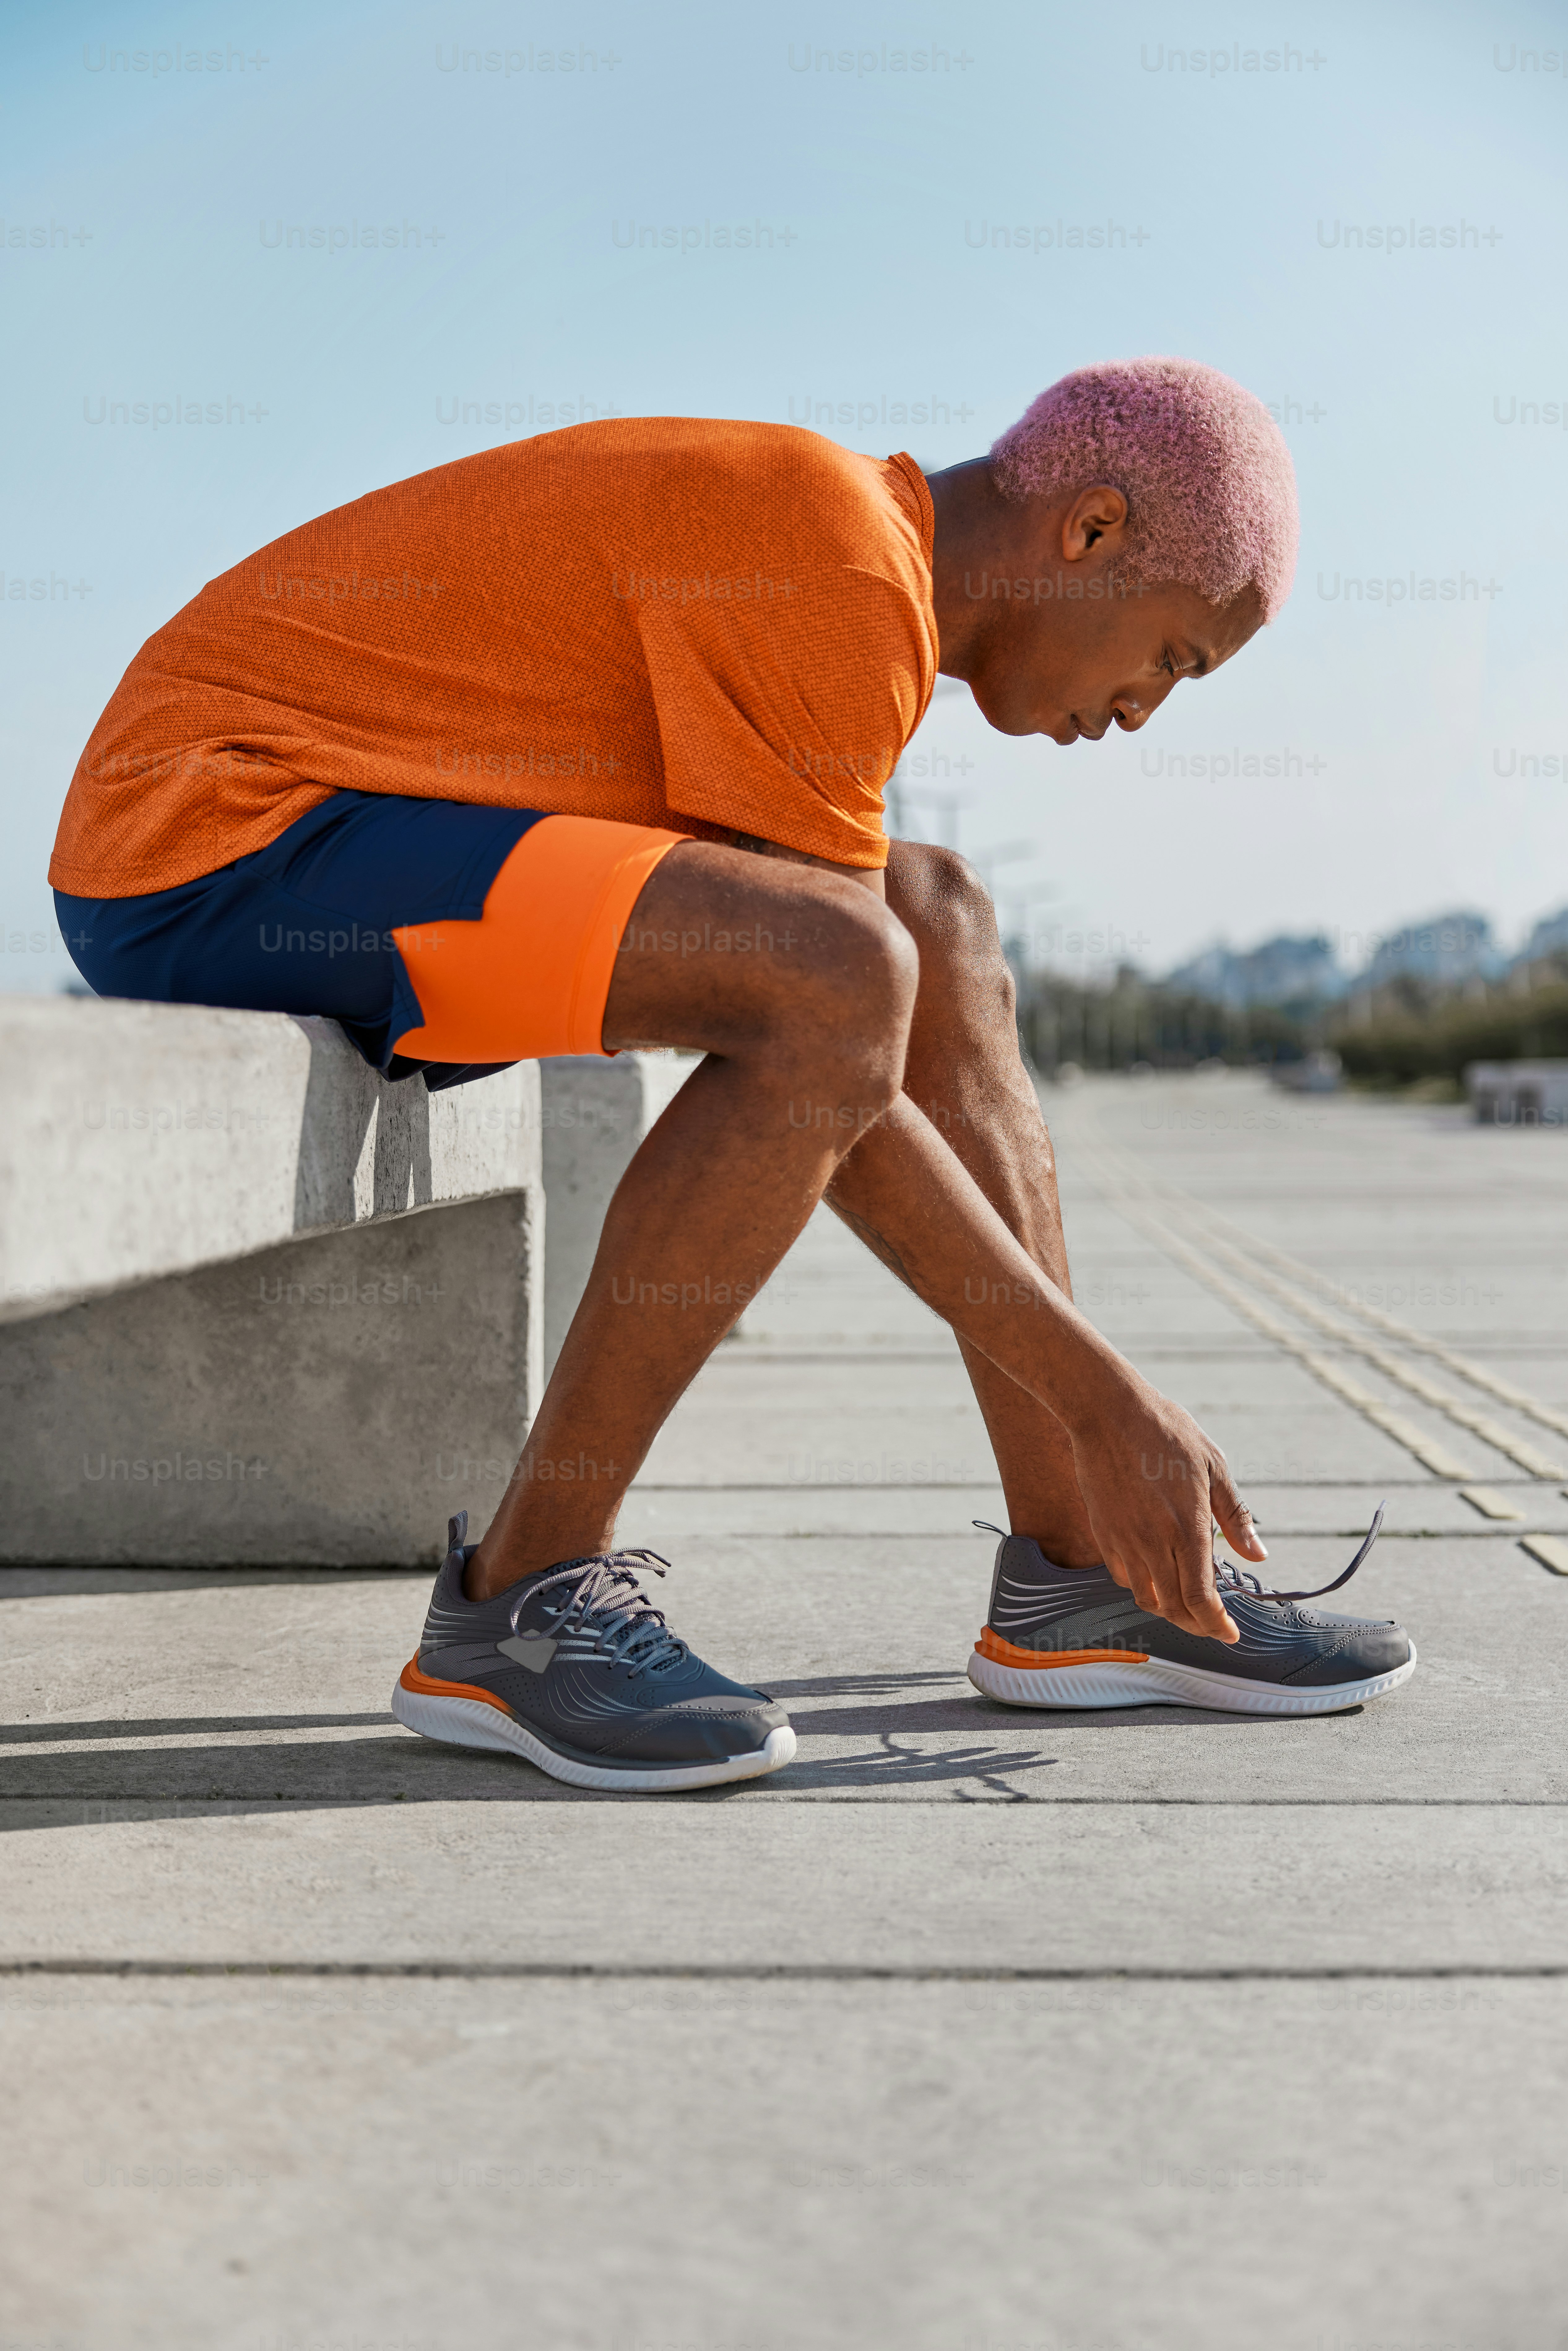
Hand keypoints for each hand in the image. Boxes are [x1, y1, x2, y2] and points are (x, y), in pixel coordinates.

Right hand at [1066, 1375, 1266, 1642]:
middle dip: (1197, 1625)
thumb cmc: (1166, 1433)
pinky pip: (1123, 1577)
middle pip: (1174, 1608)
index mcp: (1187, 1528)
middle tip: (1213, 1624)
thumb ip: (1236, 1517)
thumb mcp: (1214, 1467)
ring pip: (1146, 1598)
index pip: (1201, 1600)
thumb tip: (1258, 1555)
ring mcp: (1124, 1540)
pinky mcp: (1103, 1533)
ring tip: (1186, 1604)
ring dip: (1169, 1609)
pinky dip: (1143, 1587)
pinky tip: (1156, 1573)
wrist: (1107, 1412)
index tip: (1230, 1634)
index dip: (1216, 1625)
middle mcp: (1153, 1543)